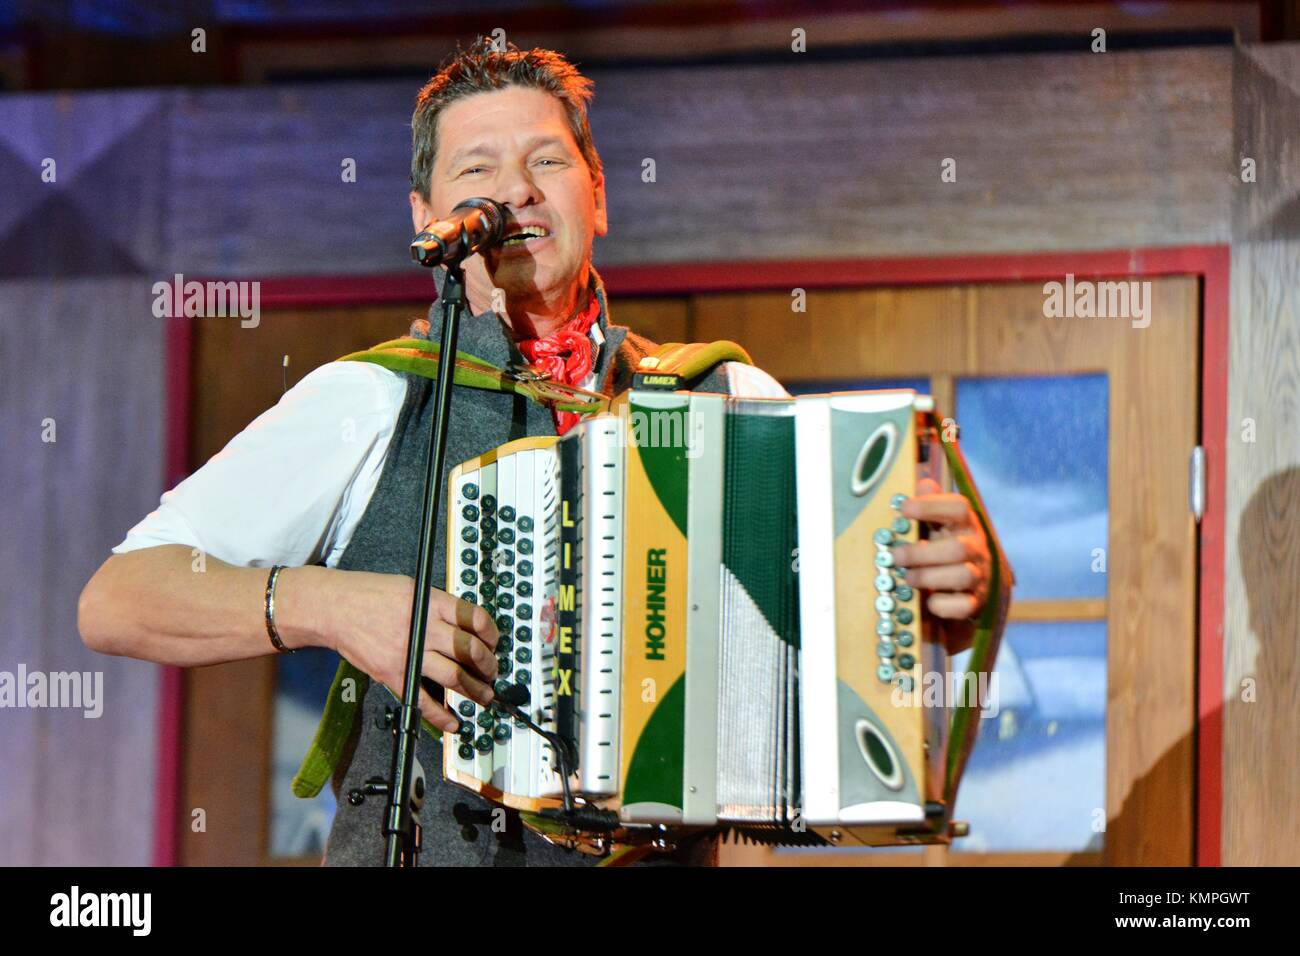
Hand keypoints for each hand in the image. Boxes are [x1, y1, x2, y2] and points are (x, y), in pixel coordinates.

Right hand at [325, 571, 499, 731]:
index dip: (491, 633)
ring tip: (484, 696)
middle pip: (469, 650)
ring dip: (475, 690)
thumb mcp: (412, 588)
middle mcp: (423, 628)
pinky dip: (441, 715)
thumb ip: (438, 606)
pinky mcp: (393, 674)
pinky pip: (423, 700)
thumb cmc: (369, 594)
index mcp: (431, 603)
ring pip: (454, 677)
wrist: (332, 609)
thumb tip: (465, 625)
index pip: (474, 619)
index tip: (493, 641)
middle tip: (492, 672)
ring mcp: (409, 654)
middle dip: (488, 665)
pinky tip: (454, 721)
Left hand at [890, 478, 991, 650]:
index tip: (903, 508)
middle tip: (895, 557)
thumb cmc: (947, 550)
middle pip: (957, 548)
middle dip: (922, 553)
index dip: (931, 505)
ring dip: (928, 577)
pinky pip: (963, 606)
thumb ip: (932, 505)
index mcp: (966, 525)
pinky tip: (928, 600)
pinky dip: (943, 605)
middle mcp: (977, 549)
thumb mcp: (941, 525)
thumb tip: (922, 482)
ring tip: (908, 578)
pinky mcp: (977, 603)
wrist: (976, 588)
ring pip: (962, 576)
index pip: (958, 507)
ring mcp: (981, 576)